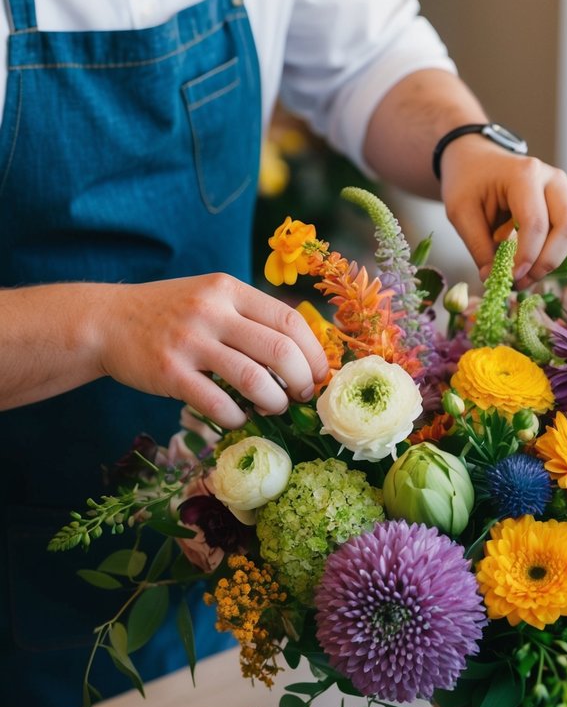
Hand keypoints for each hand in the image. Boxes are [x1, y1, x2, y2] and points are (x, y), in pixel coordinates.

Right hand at [93, 275, 329, 427]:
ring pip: (253, 379)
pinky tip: (238, 417)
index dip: (314, 353)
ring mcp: (189, 342)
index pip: (290, 321)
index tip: (320, 373)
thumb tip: (304, 352)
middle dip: (301, 380)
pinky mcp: (169, 372)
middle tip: (302, 395)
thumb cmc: (170, 312)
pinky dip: (236, 417)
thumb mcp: (211, 297)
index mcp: (229, 289)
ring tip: (274, 407)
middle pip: (279, 350)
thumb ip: (251, 316)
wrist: (107, 321)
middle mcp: (211, 311)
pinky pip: (217, 403)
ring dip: (274, 402)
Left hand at [439, 142, 566, 287]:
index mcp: (524, 174)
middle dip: (548, 260)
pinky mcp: (565, 202)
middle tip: (523, 281)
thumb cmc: (467, 181)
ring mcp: (563, 189)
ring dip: (553, 259)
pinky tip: (533, 264)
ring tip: (526, 277)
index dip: (527, 256)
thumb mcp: (461, 212)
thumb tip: (493, 279)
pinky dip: (555, 252)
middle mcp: (552, 178)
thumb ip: (478, 246)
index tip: (512, 279)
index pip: (535, 222)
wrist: (476, 159)